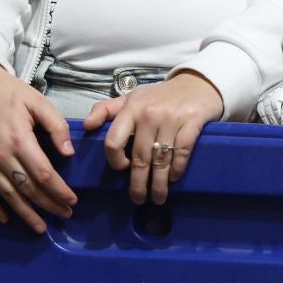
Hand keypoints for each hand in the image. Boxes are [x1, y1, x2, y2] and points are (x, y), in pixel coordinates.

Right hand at [0, 59, 77, 233]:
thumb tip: (68, 153)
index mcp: (20, 140)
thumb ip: (56, 126)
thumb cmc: (8, 91)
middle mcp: (1, 156)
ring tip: (40, 227)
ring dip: (25, 214)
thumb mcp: (37, 101)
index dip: (59, 191)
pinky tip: (6, 218)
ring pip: (7, 196)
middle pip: (28, 189)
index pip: (44, 174)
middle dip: (48, 205)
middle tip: (64, 214)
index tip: (72, 200)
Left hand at [83, 72, 223, 204]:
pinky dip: (177, 169)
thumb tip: (86, 126)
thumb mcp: (132, 98)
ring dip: (158, 184)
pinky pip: (181, 153)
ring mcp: (171, 119)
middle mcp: (149, 114)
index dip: (115, 160)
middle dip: (138, 184)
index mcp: (131, 108)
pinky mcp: (191, 123)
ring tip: (157, 198)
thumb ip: (106, 110)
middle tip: (137, 199)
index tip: (121, 169)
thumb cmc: (159, 95)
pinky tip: (173, 178)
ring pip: (160, 160)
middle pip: (139, 158)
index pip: (114, 140)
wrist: (197, 83)